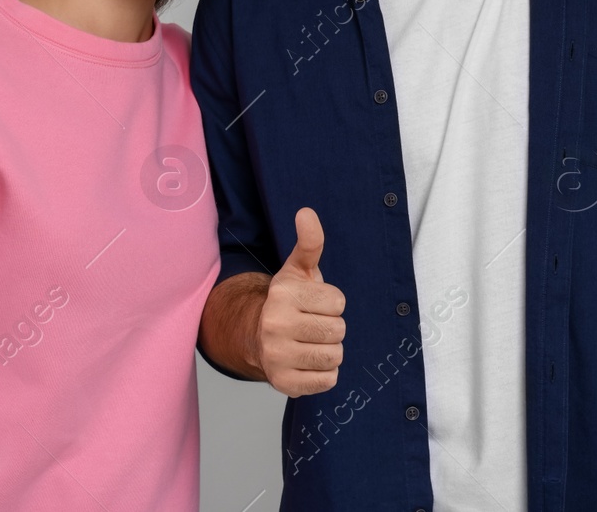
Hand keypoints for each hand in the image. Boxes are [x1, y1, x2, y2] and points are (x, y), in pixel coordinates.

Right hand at [257, 208, 345, 396]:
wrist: (258, 337)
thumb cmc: (289, 302)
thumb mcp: (299, 269)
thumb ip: (309, 243)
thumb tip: (306, 213)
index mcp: (282, 295)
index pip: (338, 303)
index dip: (332, 304)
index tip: (314, 304)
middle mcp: (274, 325)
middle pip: (338, 331)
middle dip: (332, 328)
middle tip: (313, 325)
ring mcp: (277, 356)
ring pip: (335, 356)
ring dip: (329, 350)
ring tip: (310, 342)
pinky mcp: (284, 383)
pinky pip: (328, 380)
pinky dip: (324, 373)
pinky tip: (307, 361)